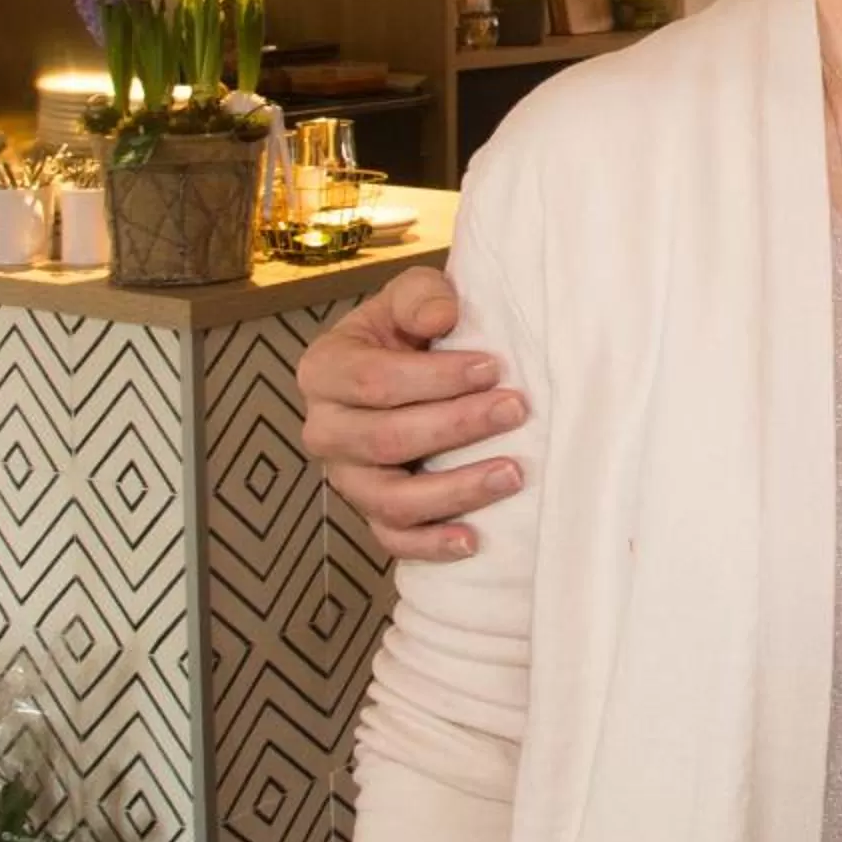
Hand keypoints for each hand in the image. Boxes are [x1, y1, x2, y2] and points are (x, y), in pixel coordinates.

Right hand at [297, 268, 524, 560]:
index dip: (435, 377)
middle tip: (516, 410)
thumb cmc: (411, 330)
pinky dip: (432, 545)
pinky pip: (394, 540)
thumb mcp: (410, 297)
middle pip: (385, 440)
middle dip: (456, 426)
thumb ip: (421, 296)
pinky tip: (473, 539)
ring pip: (390, 499)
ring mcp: (346, 478)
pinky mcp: (371, 513)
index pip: (373, 381)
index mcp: (324, 370)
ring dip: (455, 490)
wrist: (408, 365)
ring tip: (511, 474)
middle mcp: (325, 429)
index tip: (492, 366)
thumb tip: (440, 317)